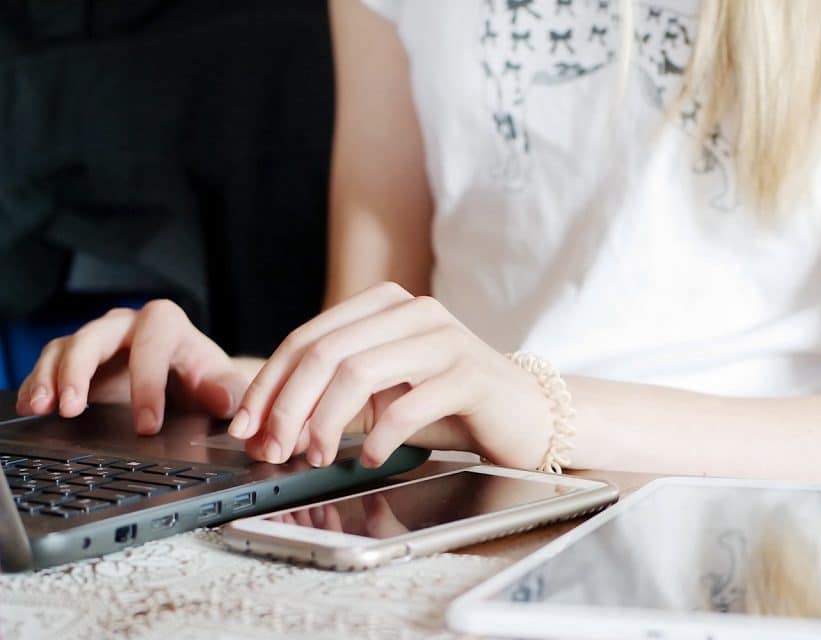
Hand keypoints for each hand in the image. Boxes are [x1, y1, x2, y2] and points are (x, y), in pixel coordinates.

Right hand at [16, 300, 248, 433]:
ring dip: (50, 376)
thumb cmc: (204, 377)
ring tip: (43, 407)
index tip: (148, 426)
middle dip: (79, 370)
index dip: (147, 384)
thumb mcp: (221, 383)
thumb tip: (226, 401)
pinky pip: (50, 363)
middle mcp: (127, 326)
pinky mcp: (77, 359)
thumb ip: (228, 391)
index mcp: (167, 325)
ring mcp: (99, 340)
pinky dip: (38, 383)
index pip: (152, 346)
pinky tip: (31, 406)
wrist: (190, 378)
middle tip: (71, 407)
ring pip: (66, 347)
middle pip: (95, 336)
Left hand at [227, 282, 551, 469]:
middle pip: (325, 354)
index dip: (269, 384)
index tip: (247, 425)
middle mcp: (413, 311)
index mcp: (384, 305)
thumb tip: (270, 426)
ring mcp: (443, 339)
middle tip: (274, 448)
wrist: (524, 412)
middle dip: (288, 407)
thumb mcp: (384, 389)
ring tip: (317, 456)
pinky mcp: (469, 375)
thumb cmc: (448, 403)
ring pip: (358, 373)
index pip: (307, 338)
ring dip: (325, 423)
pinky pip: (407, 405)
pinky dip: (379, 438)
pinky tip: (371, 457)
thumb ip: (333, 393)